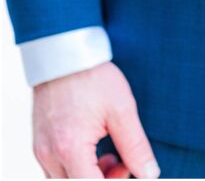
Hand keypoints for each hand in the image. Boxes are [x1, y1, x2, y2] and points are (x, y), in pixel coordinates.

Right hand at [32, 62, 159, 179]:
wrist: (65, 53)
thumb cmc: (93, 77)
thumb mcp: (122, 109)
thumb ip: (135, 146)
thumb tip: (149, 173)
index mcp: (70, 147)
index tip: (128, 166)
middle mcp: (50, 154)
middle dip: (102, 179)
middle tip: (121, 160)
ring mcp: (41, 149)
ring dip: (88, 175)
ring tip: (108, 154)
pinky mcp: (39, 143)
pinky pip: (56, 170)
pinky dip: (76, 167)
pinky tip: (92, 148)